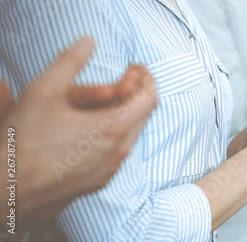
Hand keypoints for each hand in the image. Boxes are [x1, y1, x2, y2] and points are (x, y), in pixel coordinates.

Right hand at [0, 37, 156, 222]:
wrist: (6, 189)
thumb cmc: (23, 142)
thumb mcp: (44, 90)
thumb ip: (70, 61)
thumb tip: (87, 42)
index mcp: (114, 128)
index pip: (149, 97)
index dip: (146, 77)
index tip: (134, 67)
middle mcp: (119, 152)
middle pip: (144, 115)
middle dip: (137, 92)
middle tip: (124, 78)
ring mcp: (110, 169)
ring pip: (132, 134)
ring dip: (127, 113)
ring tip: (110, 99)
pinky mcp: (99, 181)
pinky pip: (118, 152)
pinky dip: (116, 133)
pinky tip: (96, 126)